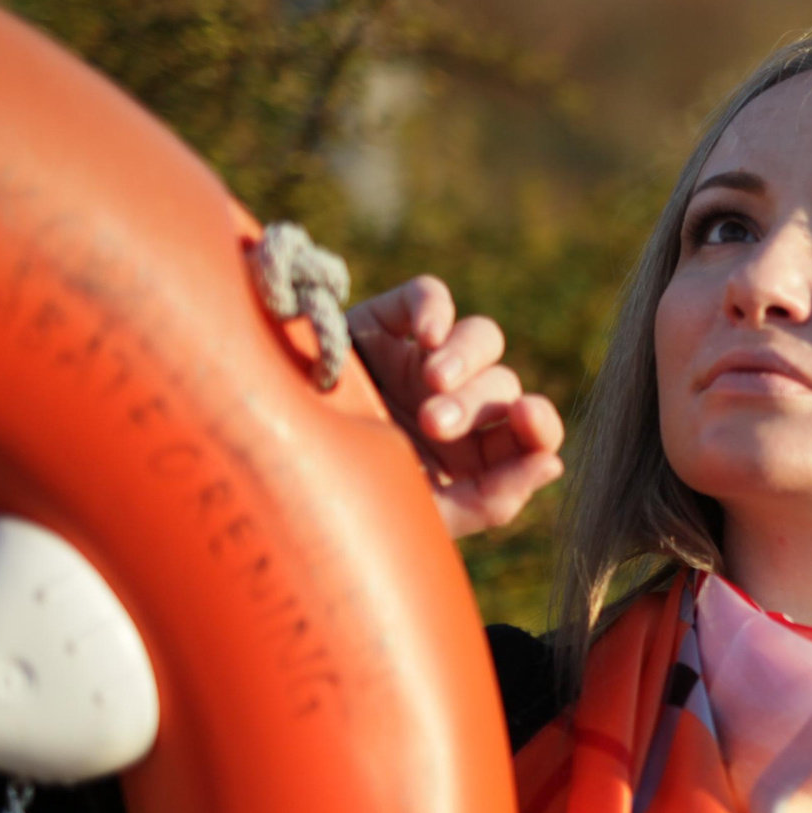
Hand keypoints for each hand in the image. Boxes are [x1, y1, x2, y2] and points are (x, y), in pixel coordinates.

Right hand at [347, 276, 566, 538]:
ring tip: (432, 383)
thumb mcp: (422, 516)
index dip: (540, 423)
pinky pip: (428, 296)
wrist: (258, 469)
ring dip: (465, 360)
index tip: (529, 422)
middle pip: (503, 385)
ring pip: (482, 338)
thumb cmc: (339, 505)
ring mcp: (420, 360)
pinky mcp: (383, 323)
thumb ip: (493, 499)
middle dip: (476, 405)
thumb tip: (553, 463)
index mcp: (471, 453)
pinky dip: (434, 307)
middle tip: (433, 423)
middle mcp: (454, 403)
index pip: (532, 430)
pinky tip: (424, 334)